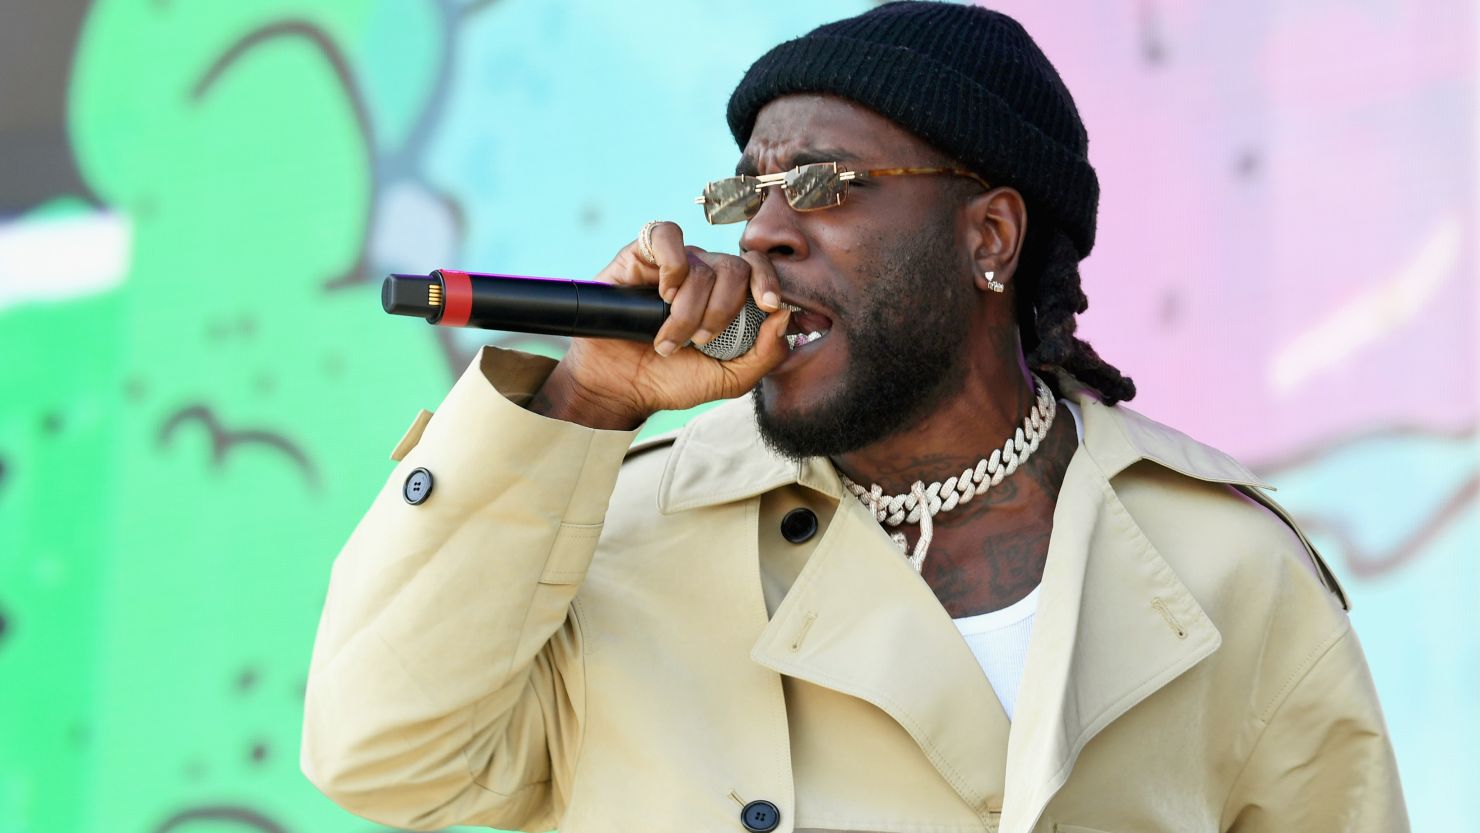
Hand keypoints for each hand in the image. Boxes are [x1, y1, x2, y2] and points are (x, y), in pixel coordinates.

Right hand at [532, 221, 790, 429]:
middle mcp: (703, 274)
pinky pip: (666, 236)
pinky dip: (671, 266)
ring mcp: (672, 263)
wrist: (619, 387)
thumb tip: (783, 316)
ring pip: (702, 264)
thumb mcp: (729, 380)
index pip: (758, 268)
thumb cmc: (671, 381)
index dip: (768, 281)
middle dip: (721, 311)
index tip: (768, 305)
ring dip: (688, 309)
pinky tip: (662, 294)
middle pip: (734, 268)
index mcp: (728, 297)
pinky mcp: (639, 255)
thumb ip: (766, 354)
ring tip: (669, 338)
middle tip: (701, 340)